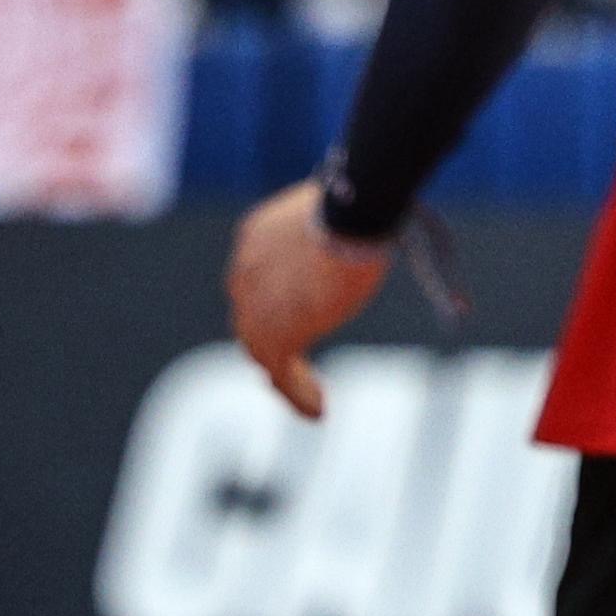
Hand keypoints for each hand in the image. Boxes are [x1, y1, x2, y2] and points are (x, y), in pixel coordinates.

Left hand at [226, 178, 394, 417]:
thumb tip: (370, 228)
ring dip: (286, 372)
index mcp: (257, 237)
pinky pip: (279, 375)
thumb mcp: (341, 215)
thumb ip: (339, 231)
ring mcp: (253, 305)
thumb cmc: (358, 204)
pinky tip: (319, 410)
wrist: (348, 216)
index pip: (259, 277)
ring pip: (260, 348)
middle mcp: (245, 270)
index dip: (276, 298)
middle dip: (274, 336)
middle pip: (252, 314)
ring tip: (315, 395)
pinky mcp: (272, 335)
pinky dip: (297, 393)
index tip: (303, 313)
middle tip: (298, 361)